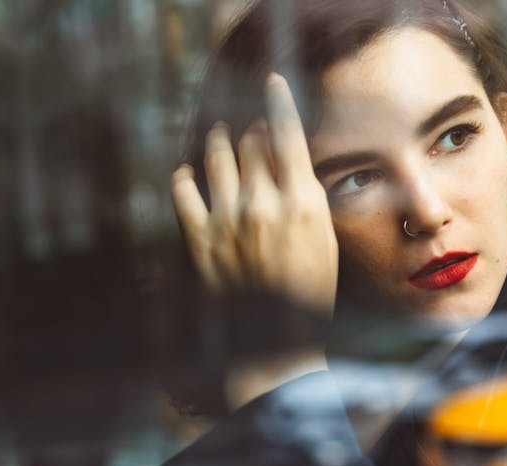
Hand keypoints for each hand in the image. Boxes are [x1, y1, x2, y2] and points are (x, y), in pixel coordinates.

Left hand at [171, 73, 337, 317]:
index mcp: (301, 203)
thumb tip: (286, 160)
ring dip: (218, 140)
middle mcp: (263, 204)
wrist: (276, 344)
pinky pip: (183, 191)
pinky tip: (187, 175)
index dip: (279, 101)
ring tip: (219, 135)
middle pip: (251, 141)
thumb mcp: (324, 239)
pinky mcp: (200, 240)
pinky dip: (184, 177)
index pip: (287, 134)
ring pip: (217, 156)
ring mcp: (228, 220)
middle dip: (252, 130)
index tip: (272, 82)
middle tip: (252, 130)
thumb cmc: (309, 292)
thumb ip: (304, 196)